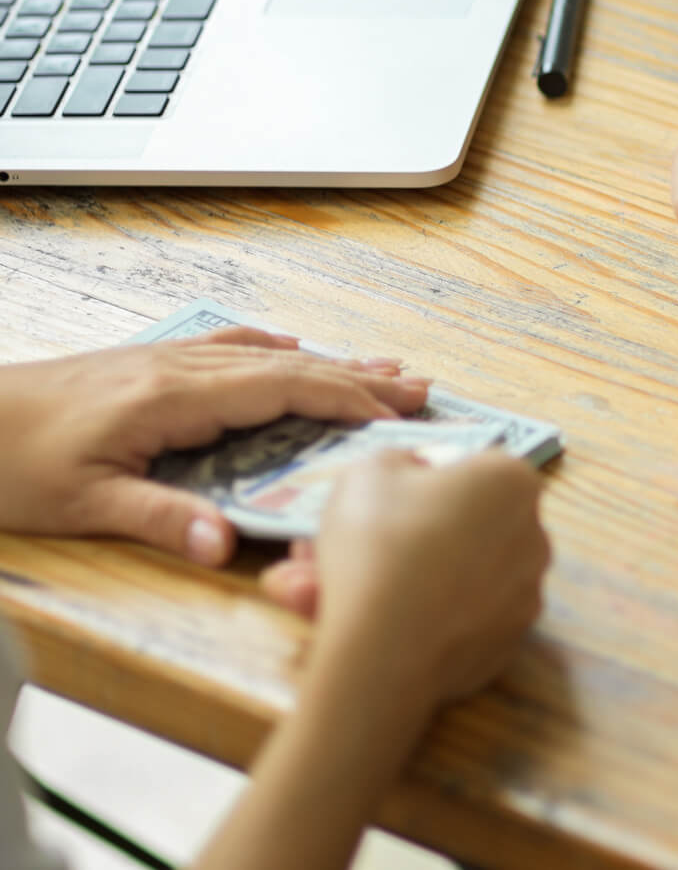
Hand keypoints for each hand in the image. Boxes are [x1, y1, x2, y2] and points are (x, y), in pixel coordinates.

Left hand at [0, 328, 429, 564]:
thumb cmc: (6, 464)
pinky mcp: (141, 365)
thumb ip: (159, 518)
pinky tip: (289, 348)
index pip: (281, 390)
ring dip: (329, 361)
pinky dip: (271, 348)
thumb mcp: (80, 506)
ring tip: (384, 367)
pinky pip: (224, 346)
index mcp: (170, 400)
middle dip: (360, 378)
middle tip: (422, 390)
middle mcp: (174, 369)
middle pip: (288, 366)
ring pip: (263, 354)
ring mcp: (159, 361)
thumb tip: (228, 545)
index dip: (345, 399)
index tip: (396, 414)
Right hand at [260, 451, 548, 706]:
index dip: (415, 483)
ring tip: (309, 591)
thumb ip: (396, 461)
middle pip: (452, 530)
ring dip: (380, 581)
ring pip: (441, 579)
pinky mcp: (504, 645)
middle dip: (385, 539)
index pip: (467, 471)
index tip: (374, 501)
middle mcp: (533, 536)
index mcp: (512, 483)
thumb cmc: (379, 541)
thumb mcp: (367, 471)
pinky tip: (343, 622)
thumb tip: (413, 473)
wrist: (384, 650)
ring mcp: (523, 596)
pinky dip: (402, 620)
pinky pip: (446, 621)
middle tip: (323, 549)